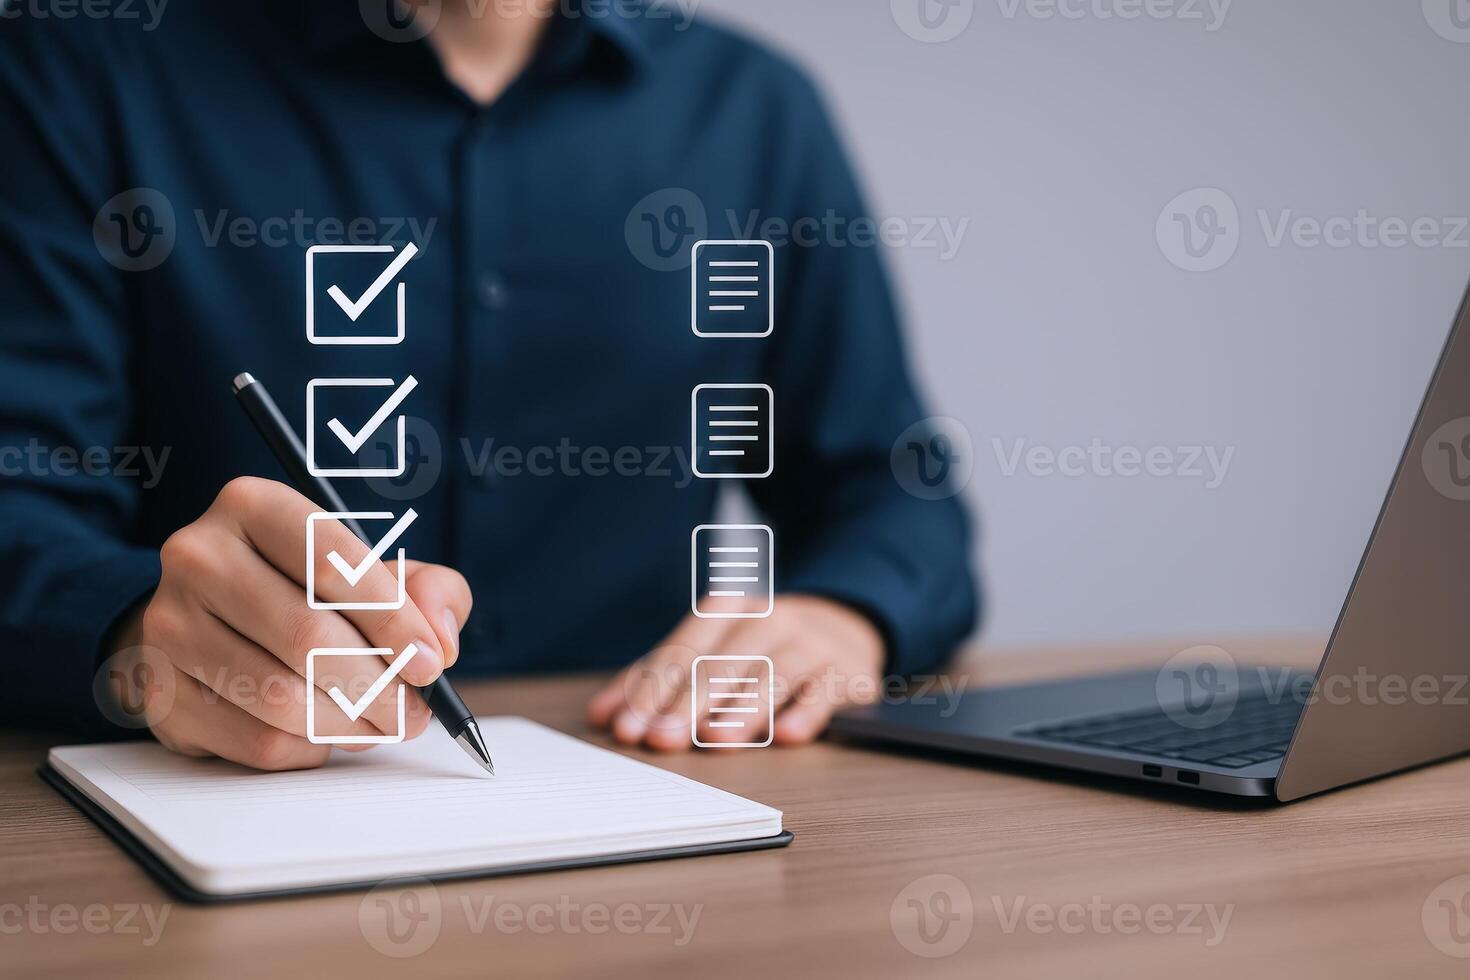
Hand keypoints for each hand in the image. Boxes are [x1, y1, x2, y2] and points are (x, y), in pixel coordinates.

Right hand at [107, 477, 470, 769]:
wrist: (202, 619)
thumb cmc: (300, 589)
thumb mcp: (369, 570)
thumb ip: (425, 588)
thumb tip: (441, 639)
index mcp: (253, 506)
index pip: (331, 561)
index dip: (393, 619)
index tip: (430, 662)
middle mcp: (198, 556)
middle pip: (306, 635)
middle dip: (378, 685)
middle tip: (414, 711)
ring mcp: (168, 625)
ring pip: (279, 696)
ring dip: (349, 725)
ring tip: (382, 725)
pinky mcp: (160, 692)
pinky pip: (254, 739)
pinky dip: (309, 748)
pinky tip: (329, 734)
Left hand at [587, 595, 884, 750]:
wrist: (845, 624)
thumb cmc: (761, 646)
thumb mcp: (711, 650)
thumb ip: (657, 679)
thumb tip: (603, 716)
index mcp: (727, 610)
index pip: (683, 650)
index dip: (652, 689)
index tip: (628, 727)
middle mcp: (769, 619)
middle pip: (722, 663)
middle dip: (688, 703)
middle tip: (661, 739)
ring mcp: (811, 643)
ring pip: (773, 675)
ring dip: (742, 709)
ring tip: (715, 740)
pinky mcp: (846, 670)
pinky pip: (826, 689)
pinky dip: (807, 711)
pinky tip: (787, 736)